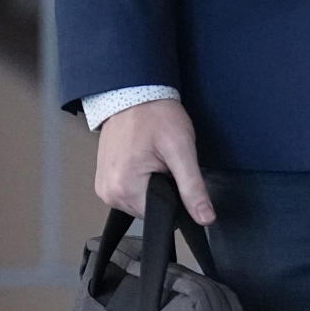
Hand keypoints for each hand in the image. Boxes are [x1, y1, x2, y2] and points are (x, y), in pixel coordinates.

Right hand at [95, 98, 215, 225]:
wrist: (135, 92)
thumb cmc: (156, 115)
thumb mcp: (181, 149)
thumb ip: (192, 187)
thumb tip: (205, 218)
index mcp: (125, 189)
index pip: (160, 215)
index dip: (174, 195)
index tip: (173, 172)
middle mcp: (109, 193)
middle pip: (148, 209)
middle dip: (162, 188)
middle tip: (164, 160)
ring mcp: (104, 187)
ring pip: (139, 201)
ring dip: (150, 183)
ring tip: (152, 156)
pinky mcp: (104, 180)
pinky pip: (128, 191)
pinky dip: (139, 179)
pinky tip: (141, 158)